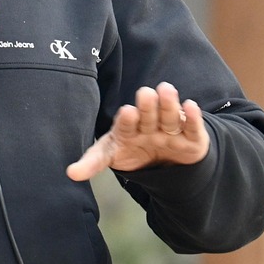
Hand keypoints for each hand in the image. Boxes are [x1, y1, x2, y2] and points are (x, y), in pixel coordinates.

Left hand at [66, 83, 208, 181]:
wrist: (165, 162)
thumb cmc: (133, 151)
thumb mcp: (111, 155)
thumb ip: (92, 162)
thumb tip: (70, 173)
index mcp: (128, 128)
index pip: (126, 124)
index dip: (126, 120)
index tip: (126, 112)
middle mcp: (150, 125)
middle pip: (149, 115)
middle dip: (147, 106)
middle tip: (145, 94)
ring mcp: (171, 130)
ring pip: (170, 116)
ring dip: (169, 104)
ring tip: (166, 90)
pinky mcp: (191, 138)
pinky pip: (192, 126)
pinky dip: (192, 117)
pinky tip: (190, 106)